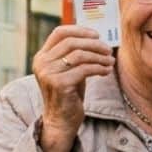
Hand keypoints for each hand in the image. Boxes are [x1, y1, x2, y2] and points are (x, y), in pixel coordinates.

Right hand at [32, 25, 113, 151]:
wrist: (61, 121)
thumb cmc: (68, 93)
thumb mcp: (68, 69)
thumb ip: (75, 53)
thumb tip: (95, 36)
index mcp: (42, 57)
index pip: (59, 33)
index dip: (80, 30)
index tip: (97, 35)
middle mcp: (42, 63)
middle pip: (72, 42)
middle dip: (94, 44)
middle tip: (109, 50)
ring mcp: (49, 74)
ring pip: (80, 55)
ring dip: (99, 57)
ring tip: (110, 61)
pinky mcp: (59, 84)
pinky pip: (84, 69)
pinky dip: (99, 68)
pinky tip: (106, 71)